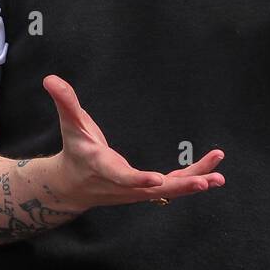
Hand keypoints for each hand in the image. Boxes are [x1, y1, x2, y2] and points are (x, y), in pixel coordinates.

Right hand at [41, 74, 225, 209]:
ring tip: (219, 176)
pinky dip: (192, 180)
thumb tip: (50, 78)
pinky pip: (172, 187)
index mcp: (104, 168)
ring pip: (169, 190)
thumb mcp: (70, 125)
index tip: (158, 180)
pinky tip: (213, 175)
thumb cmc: (75, 150)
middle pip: (156, 189)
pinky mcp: (146, 189)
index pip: (123, 176)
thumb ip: (65, 102)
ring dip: (195, 182)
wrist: (73, 186)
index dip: (139, 179)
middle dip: (182, 185)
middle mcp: (124, 184)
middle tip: (206, 181)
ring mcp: (137, 190)